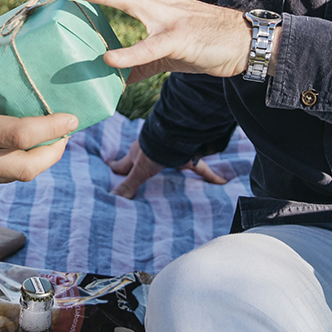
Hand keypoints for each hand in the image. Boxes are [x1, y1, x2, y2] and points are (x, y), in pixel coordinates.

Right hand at [0, 29, 76, 188]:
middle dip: (54, 152)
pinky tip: (13, 146)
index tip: (71, 117)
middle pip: (26, 169)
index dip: (52, 128)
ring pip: (12, 178)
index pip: (20, 136)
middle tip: (66, 132)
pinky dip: (11, 165)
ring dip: (36, 161)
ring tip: (48, 140)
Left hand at [56, 0, 252, 82]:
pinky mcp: (182, 41)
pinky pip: (152, 48)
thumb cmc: (208, 44)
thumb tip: (117, 77)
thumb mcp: (168, 50)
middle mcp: (160, 2)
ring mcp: (170, 19)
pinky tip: (108, 59)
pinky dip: (130, 53)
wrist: (247, 45)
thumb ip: (140, 61)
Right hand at [108, 140, 228, 198]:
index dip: (114, 167)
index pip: (121, 164)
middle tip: (136, 169)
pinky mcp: (186, 153)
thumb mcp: (140, 171)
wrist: (172, 131)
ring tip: (172, 173)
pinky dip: (211, 176)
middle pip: (141, 158)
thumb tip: (113, 199)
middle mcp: (150, 149)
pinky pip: (200, 166)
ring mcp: (167, 149)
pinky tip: (222, 182)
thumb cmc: (153, 149)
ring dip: (168, 165)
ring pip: (166, 158)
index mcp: (136, 155)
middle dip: (137, 164)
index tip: (108, 167)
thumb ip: (129, 186)